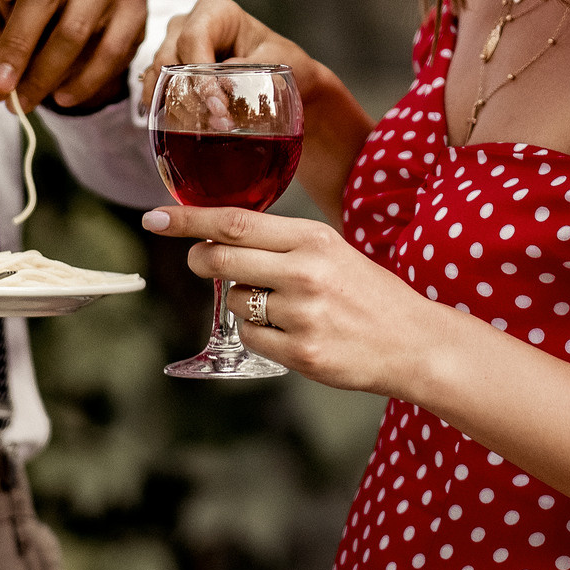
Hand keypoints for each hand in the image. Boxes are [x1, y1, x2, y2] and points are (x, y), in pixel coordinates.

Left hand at [0, 0, 148, 111]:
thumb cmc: (20, 23)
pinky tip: (63, 97)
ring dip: (46, 72)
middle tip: (1, 85)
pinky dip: (84, 80)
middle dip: (18, 46)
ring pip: (75, 27)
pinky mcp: (133, 2)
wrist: (67, 31)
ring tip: (24, 102)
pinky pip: (111, 48)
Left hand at [140, 203, 449, 397]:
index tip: (155, 218)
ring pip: (233, 303)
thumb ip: (280, 244)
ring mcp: (302, 314)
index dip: (189, 219)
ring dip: (241, 304)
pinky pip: (249, 338)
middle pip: (222, 259)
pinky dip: (257, 336)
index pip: (236, 221)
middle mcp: (306, 271)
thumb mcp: (331, 252)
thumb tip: (217, 241)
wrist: (414, 341)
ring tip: (280, 307)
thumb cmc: (367, 294)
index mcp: (313, 238)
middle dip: (200, 260)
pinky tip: (289, 333)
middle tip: (200, 262)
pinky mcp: (301, 352)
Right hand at [146, 0, 371, 218]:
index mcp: (214, 11)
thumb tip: (226, 84)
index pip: (194, 39)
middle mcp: (187, 25)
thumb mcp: (280, 59)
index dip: (201, 75)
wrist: (285, 79)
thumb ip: (255, 66)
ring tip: (203, 134)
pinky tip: (181, 133)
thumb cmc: (284, 61)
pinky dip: (166, 112)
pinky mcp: (168, 74)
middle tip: (217, 126)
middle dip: (189, 96)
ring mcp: (173, 49)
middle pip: (169, 58)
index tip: (219, 108)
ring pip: (157, 77)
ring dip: (176, 108)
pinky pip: (155, 92)